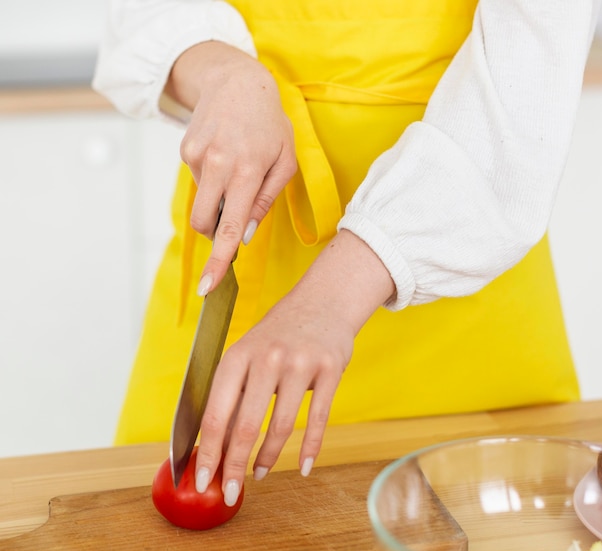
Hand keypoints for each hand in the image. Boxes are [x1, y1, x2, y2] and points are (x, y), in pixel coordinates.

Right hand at [165, 41, 296, 290]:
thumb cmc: (270, 125)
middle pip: (204, 223)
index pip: (228, 228)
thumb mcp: (284, 162)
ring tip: (236, 168)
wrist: (237, 82)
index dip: (218, 262)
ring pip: (202, 202)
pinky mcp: (185, 151)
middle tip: (234, 216)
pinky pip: (198, 182)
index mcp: (246, 172)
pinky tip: (224, 156)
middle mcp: (217, 165)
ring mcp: (197, 157)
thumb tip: (244, 235)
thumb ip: (265, 201)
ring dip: (218, 200)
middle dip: (216, 232)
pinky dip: (212, 181)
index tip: (208, 287)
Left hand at [193, 230, 396, 505]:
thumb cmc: (277, 335)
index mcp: (237, 356)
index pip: (216, 414)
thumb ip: (234, 394)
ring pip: (281, 426)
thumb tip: (215, 446)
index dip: (208, 452)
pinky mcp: (329, 370)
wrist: (321, 302)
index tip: (202, 481)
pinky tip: (305, 466)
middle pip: (245, 426)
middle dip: (234, 467)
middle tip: (230, 493)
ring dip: (269, 458)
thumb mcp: (247, 354)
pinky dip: (311, 448)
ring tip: (260, 474)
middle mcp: (267, 358)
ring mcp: (300, 363)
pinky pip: (319, 419)